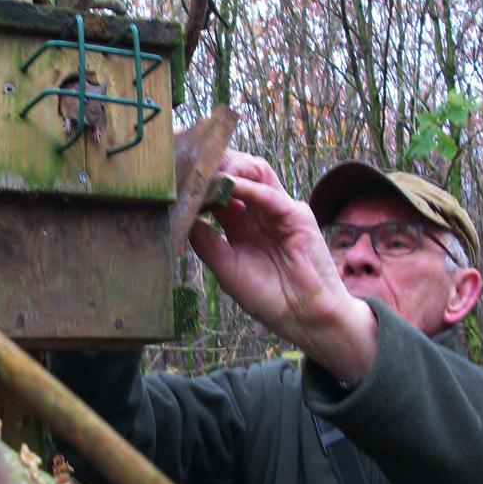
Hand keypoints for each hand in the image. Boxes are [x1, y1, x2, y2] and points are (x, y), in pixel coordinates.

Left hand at [188, 151, 377, 380]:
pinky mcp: (296, 215)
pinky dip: (249, 187)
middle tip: (191, 166)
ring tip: (209, 171)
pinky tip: (230, 185)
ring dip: (232, 168)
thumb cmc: (268, 297)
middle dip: (215, 167)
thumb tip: (182, 216)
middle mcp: (258, 212)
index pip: (218, 192)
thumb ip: (206, 242)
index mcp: (239, 224)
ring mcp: (277, 210)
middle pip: (237, 174)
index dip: (200, 184)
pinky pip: (270, 194)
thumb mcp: (226, 269)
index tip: (178, 180)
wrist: (304, 317)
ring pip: (255, 173)